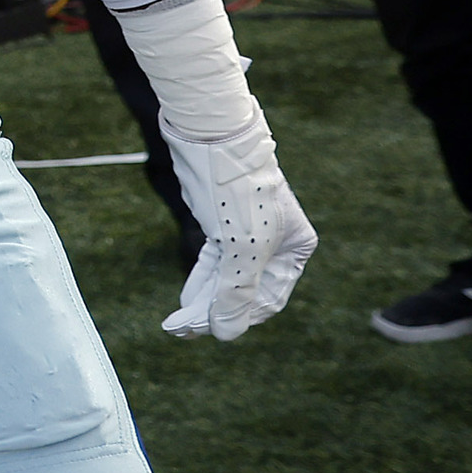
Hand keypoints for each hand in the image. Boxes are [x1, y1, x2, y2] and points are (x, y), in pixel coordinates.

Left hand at [157, 104, 320, 339]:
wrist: (212, 139)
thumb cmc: (237, 191)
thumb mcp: (241, 248)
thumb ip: (235, 292)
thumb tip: (226, 334)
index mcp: (295, 248)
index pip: (268, 298)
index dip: (239, 317)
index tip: (210, 332)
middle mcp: (276, 243)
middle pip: (244, 289)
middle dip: (214, 312)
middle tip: (181, 331)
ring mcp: (248, 233)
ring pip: (225, 277)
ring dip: (202, 302)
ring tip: (176, 325)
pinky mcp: (222, 223)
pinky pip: (214, 263)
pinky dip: (200, 282)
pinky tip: (185, 304)